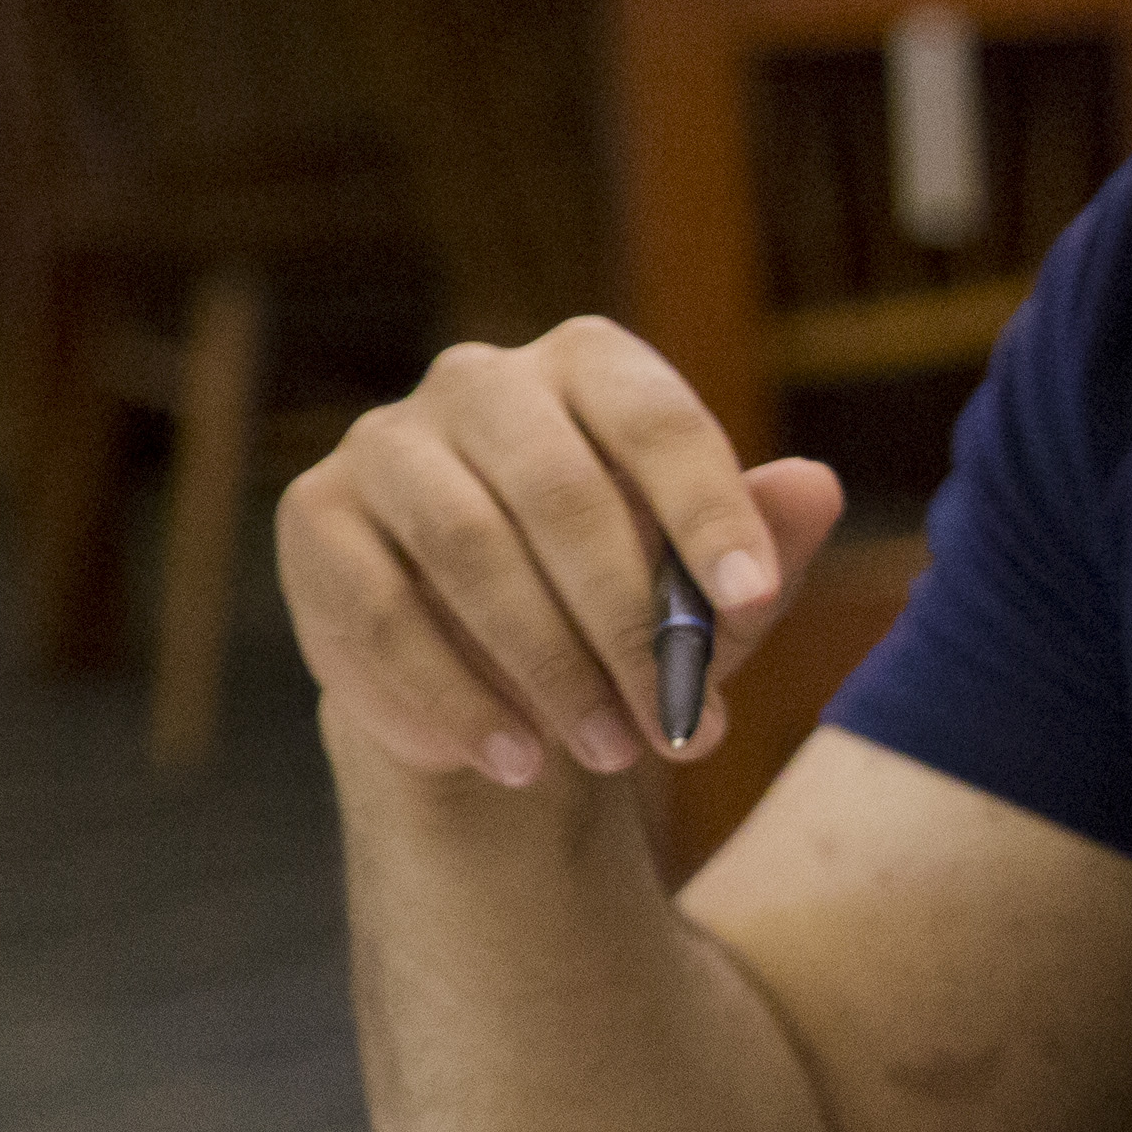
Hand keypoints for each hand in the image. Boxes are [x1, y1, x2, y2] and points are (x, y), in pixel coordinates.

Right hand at [282, 317, 851, 790]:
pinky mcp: (315, 518)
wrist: (495, 684)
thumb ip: (761, 545)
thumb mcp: (707, 593)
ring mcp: (385, 443)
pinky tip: (520, 763)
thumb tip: (816, 488)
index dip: (707, 506)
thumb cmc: (619, 613)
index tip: (757, 598)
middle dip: (630, 621)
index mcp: (587, 368)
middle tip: (684, 725)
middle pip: (559, 490)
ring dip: (551, 668)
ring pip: (469, 550)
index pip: (653, 419)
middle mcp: (478, 381)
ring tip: (615, 755)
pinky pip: (383, 612)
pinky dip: (459, 700)